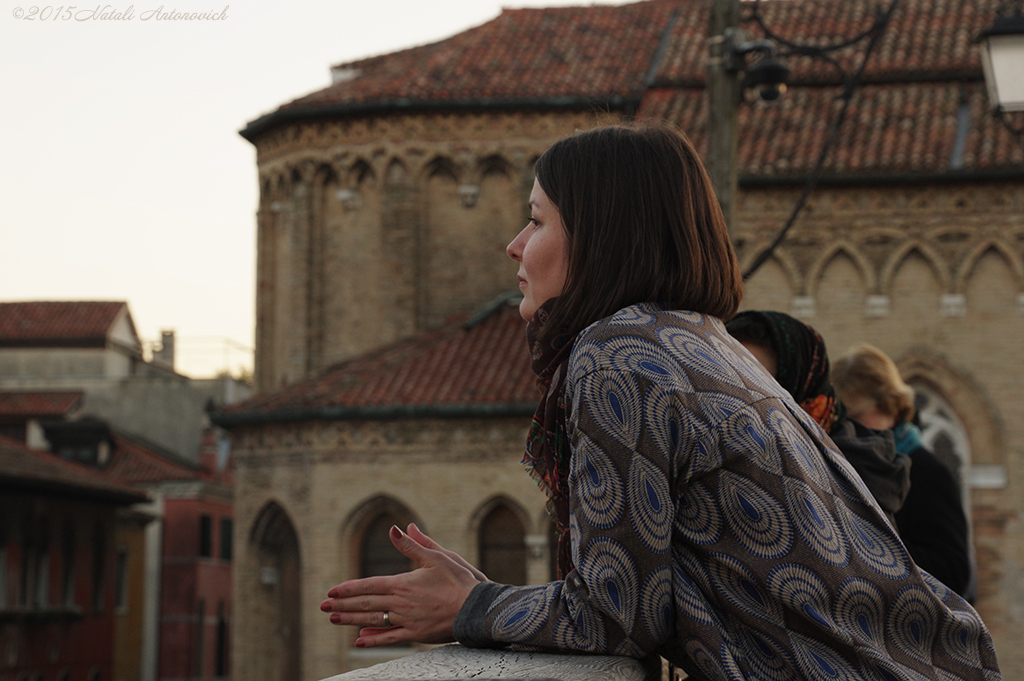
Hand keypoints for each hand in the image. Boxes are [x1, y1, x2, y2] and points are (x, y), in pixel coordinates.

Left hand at [320, 525, 480, 647]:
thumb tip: (397, 529)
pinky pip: (389, 639)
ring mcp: (407, 621)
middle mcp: (400, 604)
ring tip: (334, 620)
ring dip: (351, 621)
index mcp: (403, 584)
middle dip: (343, 605)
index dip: (349, 589)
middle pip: (366, 605)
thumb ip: (413, 545)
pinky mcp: (416, 634)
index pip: (369, 586)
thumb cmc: (459, 580)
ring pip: (373, 622)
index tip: (332, 591)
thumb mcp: (437, 557)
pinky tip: (359, 641)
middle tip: (323, 606)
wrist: (476, 609)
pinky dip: (373, 640)